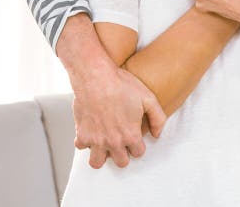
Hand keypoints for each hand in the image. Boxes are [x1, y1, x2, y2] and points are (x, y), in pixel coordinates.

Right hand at [57, 14, 165, 168]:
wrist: (95, 76)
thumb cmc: (121, 84)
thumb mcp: (148, 98)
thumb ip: (158, 118)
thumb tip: (157, 134)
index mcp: (131, 135)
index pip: (138, 153)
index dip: (138, 144)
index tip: (134, 136)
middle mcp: (114, 142)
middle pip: (121, 162)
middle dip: (122, 153)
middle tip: (120, 141)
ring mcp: (96, 140)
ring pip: (97, 163)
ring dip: (101, 155)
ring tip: (104, 144)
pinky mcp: (82, 133)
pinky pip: (81, 146)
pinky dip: (84, 141)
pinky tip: (90, 131)